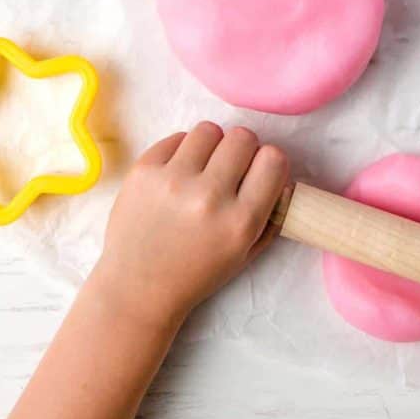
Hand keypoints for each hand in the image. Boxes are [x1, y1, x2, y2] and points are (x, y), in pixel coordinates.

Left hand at [95, 123, 288, 332]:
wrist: (137, 288)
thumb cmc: (196, 273)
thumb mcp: (245, 254)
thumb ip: (272, 216)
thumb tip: (282, 177)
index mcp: (240, 221)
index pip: (273, 159)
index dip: (268, 162)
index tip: (257, 172)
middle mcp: (209, 197)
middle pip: (242, 136)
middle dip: (241, 150)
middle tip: (228, 170)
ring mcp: (172, 181)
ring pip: (209, 130)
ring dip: (211, 147)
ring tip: (201, 169)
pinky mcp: (143, 171)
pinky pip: (176, 138)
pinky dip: (182, 152)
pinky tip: (177, 174)